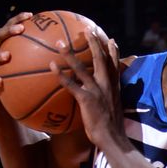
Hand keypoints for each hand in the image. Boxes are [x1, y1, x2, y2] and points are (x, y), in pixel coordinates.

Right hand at [0, 12, 32, 109]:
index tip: (30, 15)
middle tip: (20, 29)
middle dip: (9, 30)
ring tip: (7, 56)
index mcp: (5, 42)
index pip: (12, 26)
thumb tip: (64, 45)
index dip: (19, 19)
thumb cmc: (18, 71)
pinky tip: (0, 82)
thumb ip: (41, 51)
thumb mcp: (28, 60)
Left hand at [50, 28, 121, 145]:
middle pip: (100, 58)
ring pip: (82, 67)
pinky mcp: (86, 98)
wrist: (112, 138)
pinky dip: (61, 74)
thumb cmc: (111, 127)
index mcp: (114, 86)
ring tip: (60, 43)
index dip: (113, 50)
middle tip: (88, 29)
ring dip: (70, 53)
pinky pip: (71, 84)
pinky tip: (51, 67)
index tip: (110, 39)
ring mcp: (97, 90)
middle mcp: (107, 84)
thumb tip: (106, 97)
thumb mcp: (115, 109)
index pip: (115, 64)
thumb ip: (111, 99)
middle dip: (94, 42)